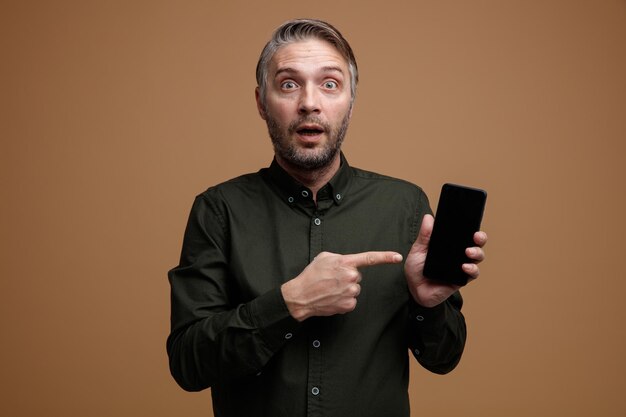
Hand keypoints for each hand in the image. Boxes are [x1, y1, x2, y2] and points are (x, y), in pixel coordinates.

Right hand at [281, 251, 402, 320]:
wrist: (301, 296)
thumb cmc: (311, 275)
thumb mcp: (324, 257)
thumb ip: (340, 258)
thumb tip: (348, 263)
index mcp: (345, 263)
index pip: (369, 258)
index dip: (385, 257)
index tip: (397, 257)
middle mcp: (351, 276)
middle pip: (358, 276)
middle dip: (347, 277)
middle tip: (332, 279)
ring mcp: (350, 292)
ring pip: (355, 289)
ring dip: (345, 289)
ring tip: (330, 289)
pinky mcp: (349, 305)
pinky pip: (351, 301)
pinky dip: (343, 300)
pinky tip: (332, 298)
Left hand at [404, 214, 486, 307]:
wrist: (414, 289)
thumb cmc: (416, 268)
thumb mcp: (418, 249)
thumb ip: (424, 235)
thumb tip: (428, 217)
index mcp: (450, 245)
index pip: (465, 234)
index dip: (472, 228)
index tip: (472, 224)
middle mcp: (458, 254)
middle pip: (476, 244)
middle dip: (480, 238)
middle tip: (476, 236)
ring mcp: (461, 266)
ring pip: (478, 257)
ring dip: (477, 253)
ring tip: (468, 252)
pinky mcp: (462, 279)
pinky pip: (473, 274)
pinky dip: (471, 269)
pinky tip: (464, 267)